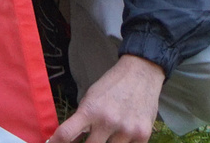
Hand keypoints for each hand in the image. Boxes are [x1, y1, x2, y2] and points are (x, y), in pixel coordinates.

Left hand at [49, 53, 163, 142]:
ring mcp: (126, 130)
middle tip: (89, 138)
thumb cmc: (112, 86)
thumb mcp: (91, 98)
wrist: (141, 74)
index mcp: (91, 110)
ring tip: (109, 132)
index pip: (67, 133)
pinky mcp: (143, 135)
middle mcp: (108, 121)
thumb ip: (81, 120)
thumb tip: (70, 141)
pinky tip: (123, 134)